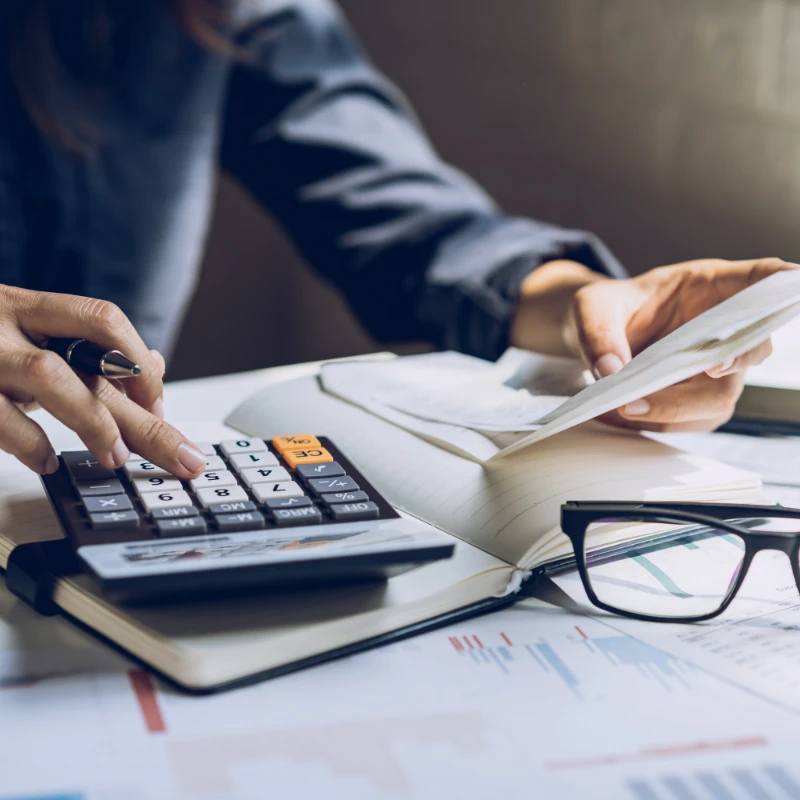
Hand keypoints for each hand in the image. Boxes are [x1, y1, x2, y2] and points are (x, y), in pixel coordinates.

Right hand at [0, 285, 206, 475]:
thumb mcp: (24, 334)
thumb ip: (85, 350)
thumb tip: (154, 362)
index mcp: (28, 307)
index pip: (104, 321)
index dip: (138, 364)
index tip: (158, 407)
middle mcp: (3, 320)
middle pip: (91, 361)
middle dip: (145, 416)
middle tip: (183, 460)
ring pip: (45, 375)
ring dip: (90, 421)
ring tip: (114, 458)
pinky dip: (26, 442)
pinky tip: (47, 462)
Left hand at [510, 257, 796, 431]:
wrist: (594, 339)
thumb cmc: (603, 311)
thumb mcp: (590, 308)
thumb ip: (598, 333)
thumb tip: (612, 371)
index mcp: (709, 285)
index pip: (760, 278)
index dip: (781, 282)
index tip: (794, 282)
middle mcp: (723, 327)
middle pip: (750, 348)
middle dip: (729, 363)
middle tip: (702, 370)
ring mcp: (716, 366)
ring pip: (721, 396)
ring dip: (677, 407)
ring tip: (625, 406)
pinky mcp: (698, 398)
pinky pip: (694, 419)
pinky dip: (659, 421)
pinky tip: (622, 413)